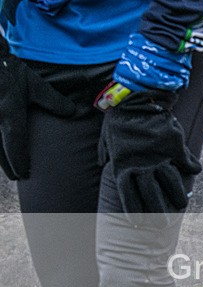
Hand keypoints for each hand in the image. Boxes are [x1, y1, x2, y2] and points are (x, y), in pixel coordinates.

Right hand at [0, 35, 74, 179]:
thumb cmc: (9, 71)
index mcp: (9, 114)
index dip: (19, 161)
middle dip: (7, 165)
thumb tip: (73, 112)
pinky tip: (0, 153)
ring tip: (7, 168)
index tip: (24, 174)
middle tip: (16, 176)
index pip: (15, 144)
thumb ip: (53, 100)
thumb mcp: (34, 84)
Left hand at [99, 90, 200, 219]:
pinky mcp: (175, 148)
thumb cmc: (118, 118)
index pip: (128, 197)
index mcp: (123, 167)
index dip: (134, 213)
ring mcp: (160, 158)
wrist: (137, 98)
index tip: (138, 224)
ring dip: (179, 197)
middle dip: (158, 213)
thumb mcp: (105, 137)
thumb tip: (103, 163)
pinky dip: (193, 168)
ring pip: (173, 185)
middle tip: (164, 222)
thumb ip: (106, 153)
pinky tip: (195, 171)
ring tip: (182, 205)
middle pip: (152, 198)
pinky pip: (187, 163)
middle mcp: (142, 167)